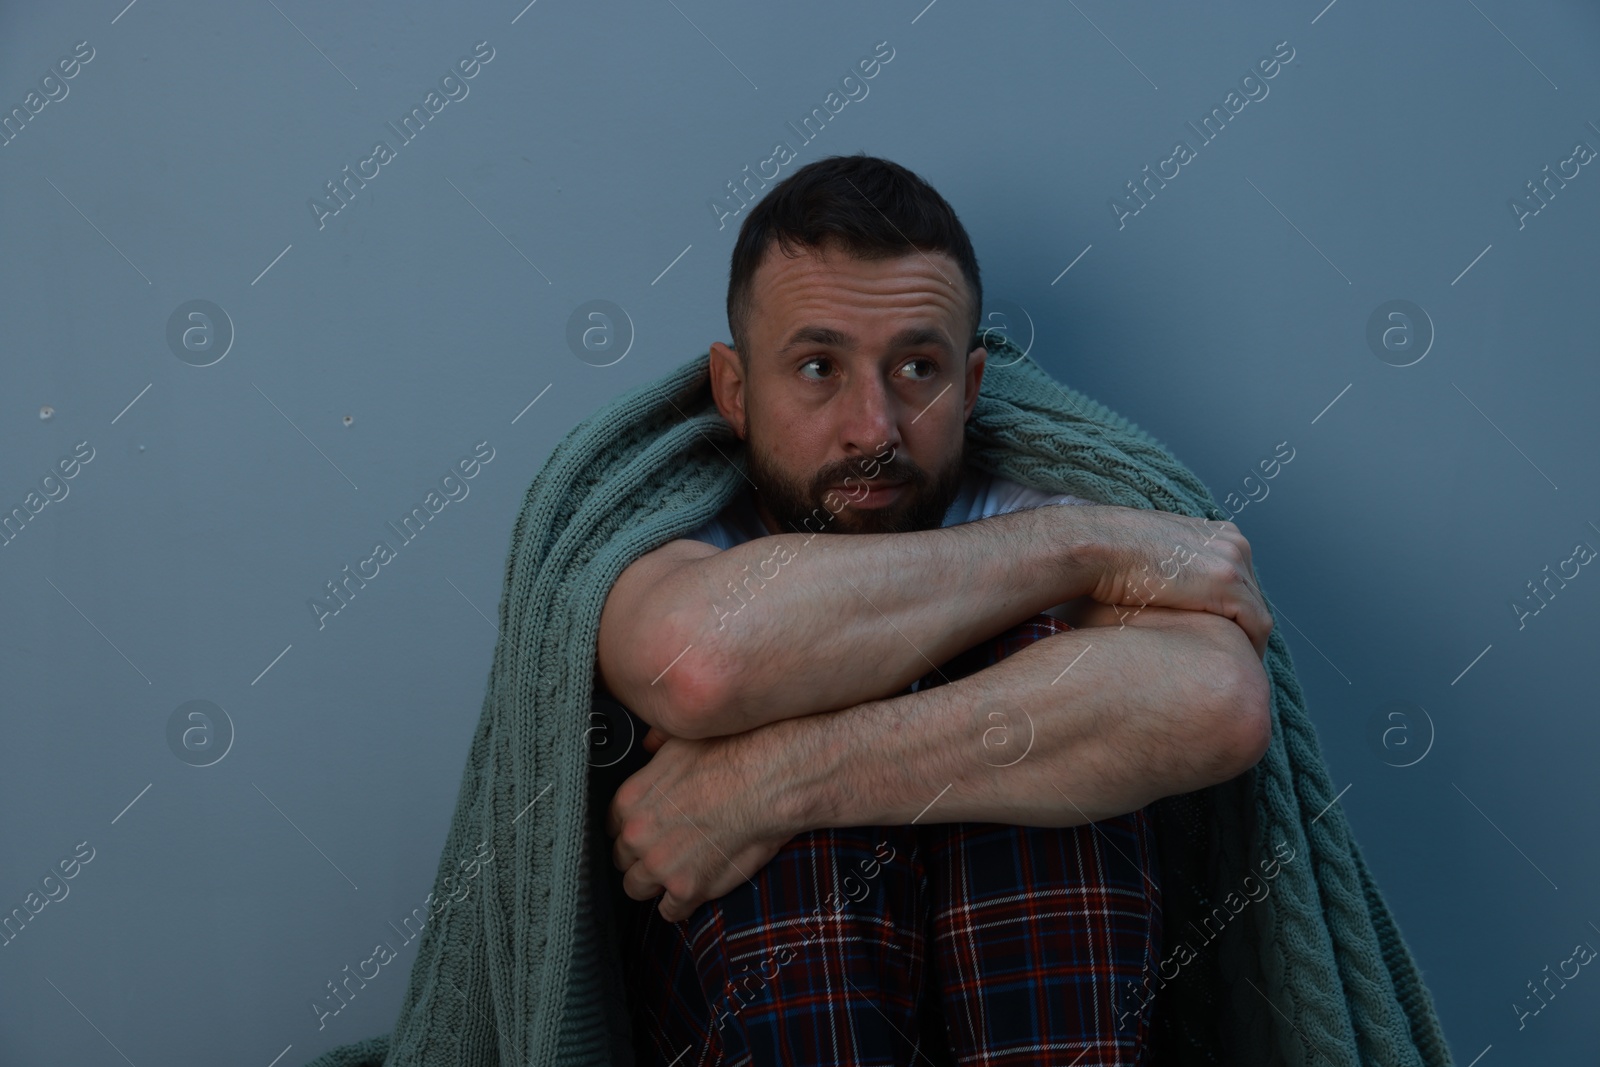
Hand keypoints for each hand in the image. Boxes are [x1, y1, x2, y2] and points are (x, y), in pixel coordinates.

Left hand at [607, 728, 797, 921]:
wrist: (765, 783)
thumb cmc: (730, 756)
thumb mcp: (681, 741)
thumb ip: (656, 750)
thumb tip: (649, 745)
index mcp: (630, 800)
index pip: (612, 826)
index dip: (631, 829)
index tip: (645, 832)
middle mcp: (637, 836)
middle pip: (622, 858)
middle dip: (640, 856)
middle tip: (665, 850)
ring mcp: (660, 866)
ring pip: (636, 888)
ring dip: (654, 883)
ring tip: (675, 873)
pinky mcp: (687, 889)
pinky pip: (670, 912)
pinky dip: (679, 906)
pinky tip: (692, 892)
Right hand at [1080, 506, 1273, 658]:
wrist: (1099, 547)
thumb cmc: (1109, 556)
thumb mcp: (1149, 557)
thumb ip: (1169, 570)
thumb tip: (1165, 595)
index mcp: (1214, 533)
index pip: (1238, 579)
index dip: (1232, 613)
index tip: (1222, 639)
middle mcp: (1231, 542)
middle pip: (1252, 595)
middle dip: (1244, 627)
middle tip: (1232, 660)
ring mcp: (1232, 561)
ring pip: (1257, 611)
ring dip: (1249, 642)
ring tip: (1236, 670)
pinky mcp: (1227, 583)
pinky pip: (1256, 625)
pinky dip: (1252, 648)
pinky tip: (1237, 670)